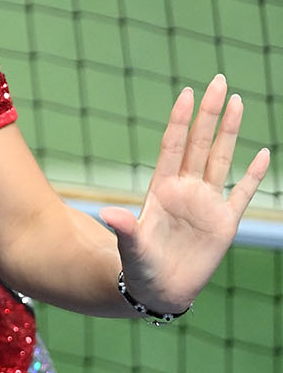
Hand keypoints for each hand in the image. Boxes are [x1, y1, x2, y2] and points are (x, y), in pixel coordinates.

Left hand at [99, 75, 270, 313]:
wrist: (158, 292)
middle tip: (217, 80)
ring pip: (221, 159)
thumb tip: (109, 215)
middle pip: (200, 143)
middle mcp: (186, 190)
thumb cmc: (139, 268)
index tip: (186, 93)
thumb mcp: (130, 249)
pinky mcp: (224, 224)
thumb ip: (125, 230)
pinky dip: (253, 176)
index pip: (173, 147)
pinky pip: (242, 194)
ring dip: (229, 132)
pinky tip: (263, 154)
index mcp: (162, 190)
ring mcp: (206, 204)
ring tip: (236, 101)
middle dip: (208, 113)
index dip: (180, 120)